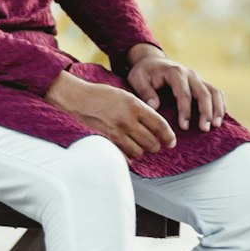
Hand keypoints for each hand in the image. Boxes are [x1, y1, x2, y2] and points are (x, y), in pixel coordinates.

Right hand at [44, 70, 175, 159]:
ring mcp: (117, 131)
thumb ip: (141, 109)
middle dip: (155, 145)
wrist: (78, 98)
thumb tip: (155, 124)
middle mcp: (128, 120)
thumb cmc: (101, 95)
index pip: (160, 125)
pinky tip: (128, 150)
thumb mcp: (125, 95)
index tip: (171, 141)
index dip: (168, 136)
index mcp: (135, 106)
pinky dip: (129, 155)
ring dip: (141, 150)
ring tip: (139, 145)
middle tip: (154, 143)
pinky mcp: (108, 139)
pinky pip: (125, 155)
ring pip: (140, 151)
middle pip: (152, 142)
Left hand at [125, 45, 225, 132]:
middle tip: (204, 129)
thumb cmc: (144, 72)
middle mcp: (189, 74)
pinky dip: (220, 104)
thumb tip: (154, 107)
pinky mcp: (201, 83)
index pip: (184, 93)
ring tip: (216, 125)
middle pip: (203, 93)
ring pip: (213, 92)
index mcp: (174, 72)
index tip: (184, 126)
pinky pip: (216, 92)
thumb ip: (145, 92)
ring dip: (216, 109)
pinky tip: (219, 118)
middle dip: (205, 111)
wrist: (152, 61)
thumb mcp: (137, 79)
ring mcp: (197, 78)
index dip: (185, 110)